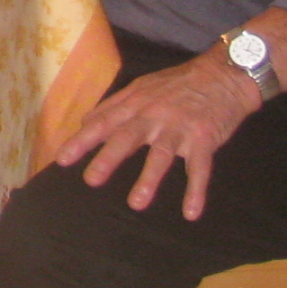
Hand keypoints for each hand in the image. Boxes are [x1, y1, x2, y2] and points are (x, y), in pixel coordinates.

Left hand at [55, 53, 260, 220]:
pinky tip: (191, 212)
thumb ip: (114, 106)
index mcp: (136, 102)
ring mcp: (180, 127)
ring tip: (136, 203)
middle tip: (91, 180)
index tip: (62, 159)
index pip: (103, 122)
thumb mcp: (142, 87)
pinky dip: (196, 190)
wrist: (223, 75)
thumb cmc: (178, 83)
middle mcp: (154, 114)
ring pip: (161, 154)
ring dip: (148, 179)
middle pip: (127, 136)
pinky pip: (200, 167)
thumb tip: (85, 122)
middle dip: (108, 158)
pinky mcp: (205, 138)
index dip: (82, 141)